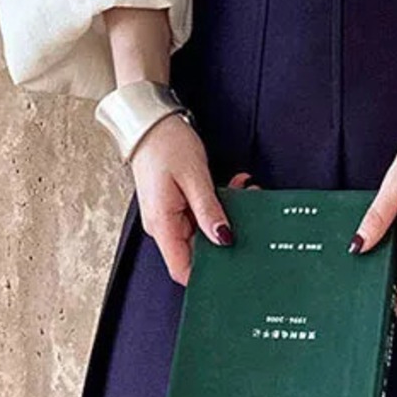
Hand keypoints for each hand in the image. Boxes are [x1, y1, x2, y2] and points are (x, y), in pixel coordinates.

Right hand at [130, 115, 255, 286]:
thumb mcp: (194, 177)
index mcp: (162, 225)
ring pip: (203, 232)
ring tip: (241, 192)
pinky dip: (218, 205)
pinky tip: (232, 188)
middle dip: (225, 237)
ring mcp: (169, 217)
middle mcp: (163, 226)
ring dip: (224, 216)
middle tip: (247, 216)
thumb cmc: (165, 144)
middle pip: (197, 252)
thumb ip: (209, 211)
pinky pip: (200, 216)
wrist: (149, 121)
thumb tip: (224, 239)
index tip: (233, 268)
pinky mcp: (175, 206)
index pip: (182, 270)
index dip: (207, 275)